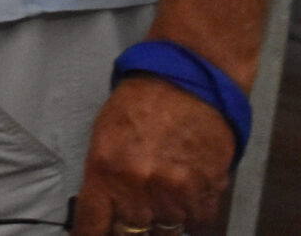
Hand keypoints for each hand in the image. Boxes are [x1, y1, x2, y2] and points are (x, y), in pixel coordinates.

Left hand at [72, 76, 235, 235]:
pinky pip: (197, 224)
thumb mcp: (104, 135)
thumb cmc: (141, 102)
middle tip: (134, 211)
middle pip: (131, 234)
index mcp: (106, 170)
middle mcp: (140, 187)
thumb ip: (103, 178)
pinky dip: (191, 216)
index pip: (92, 225)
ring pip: (167, 232)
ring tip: (161, 198)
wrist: (189, 80)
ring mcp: (176, 193)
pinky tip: (185, 196)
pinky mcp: (207, 192)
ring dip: (162, 222)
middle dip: (130, 226)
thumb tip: (104, 211)